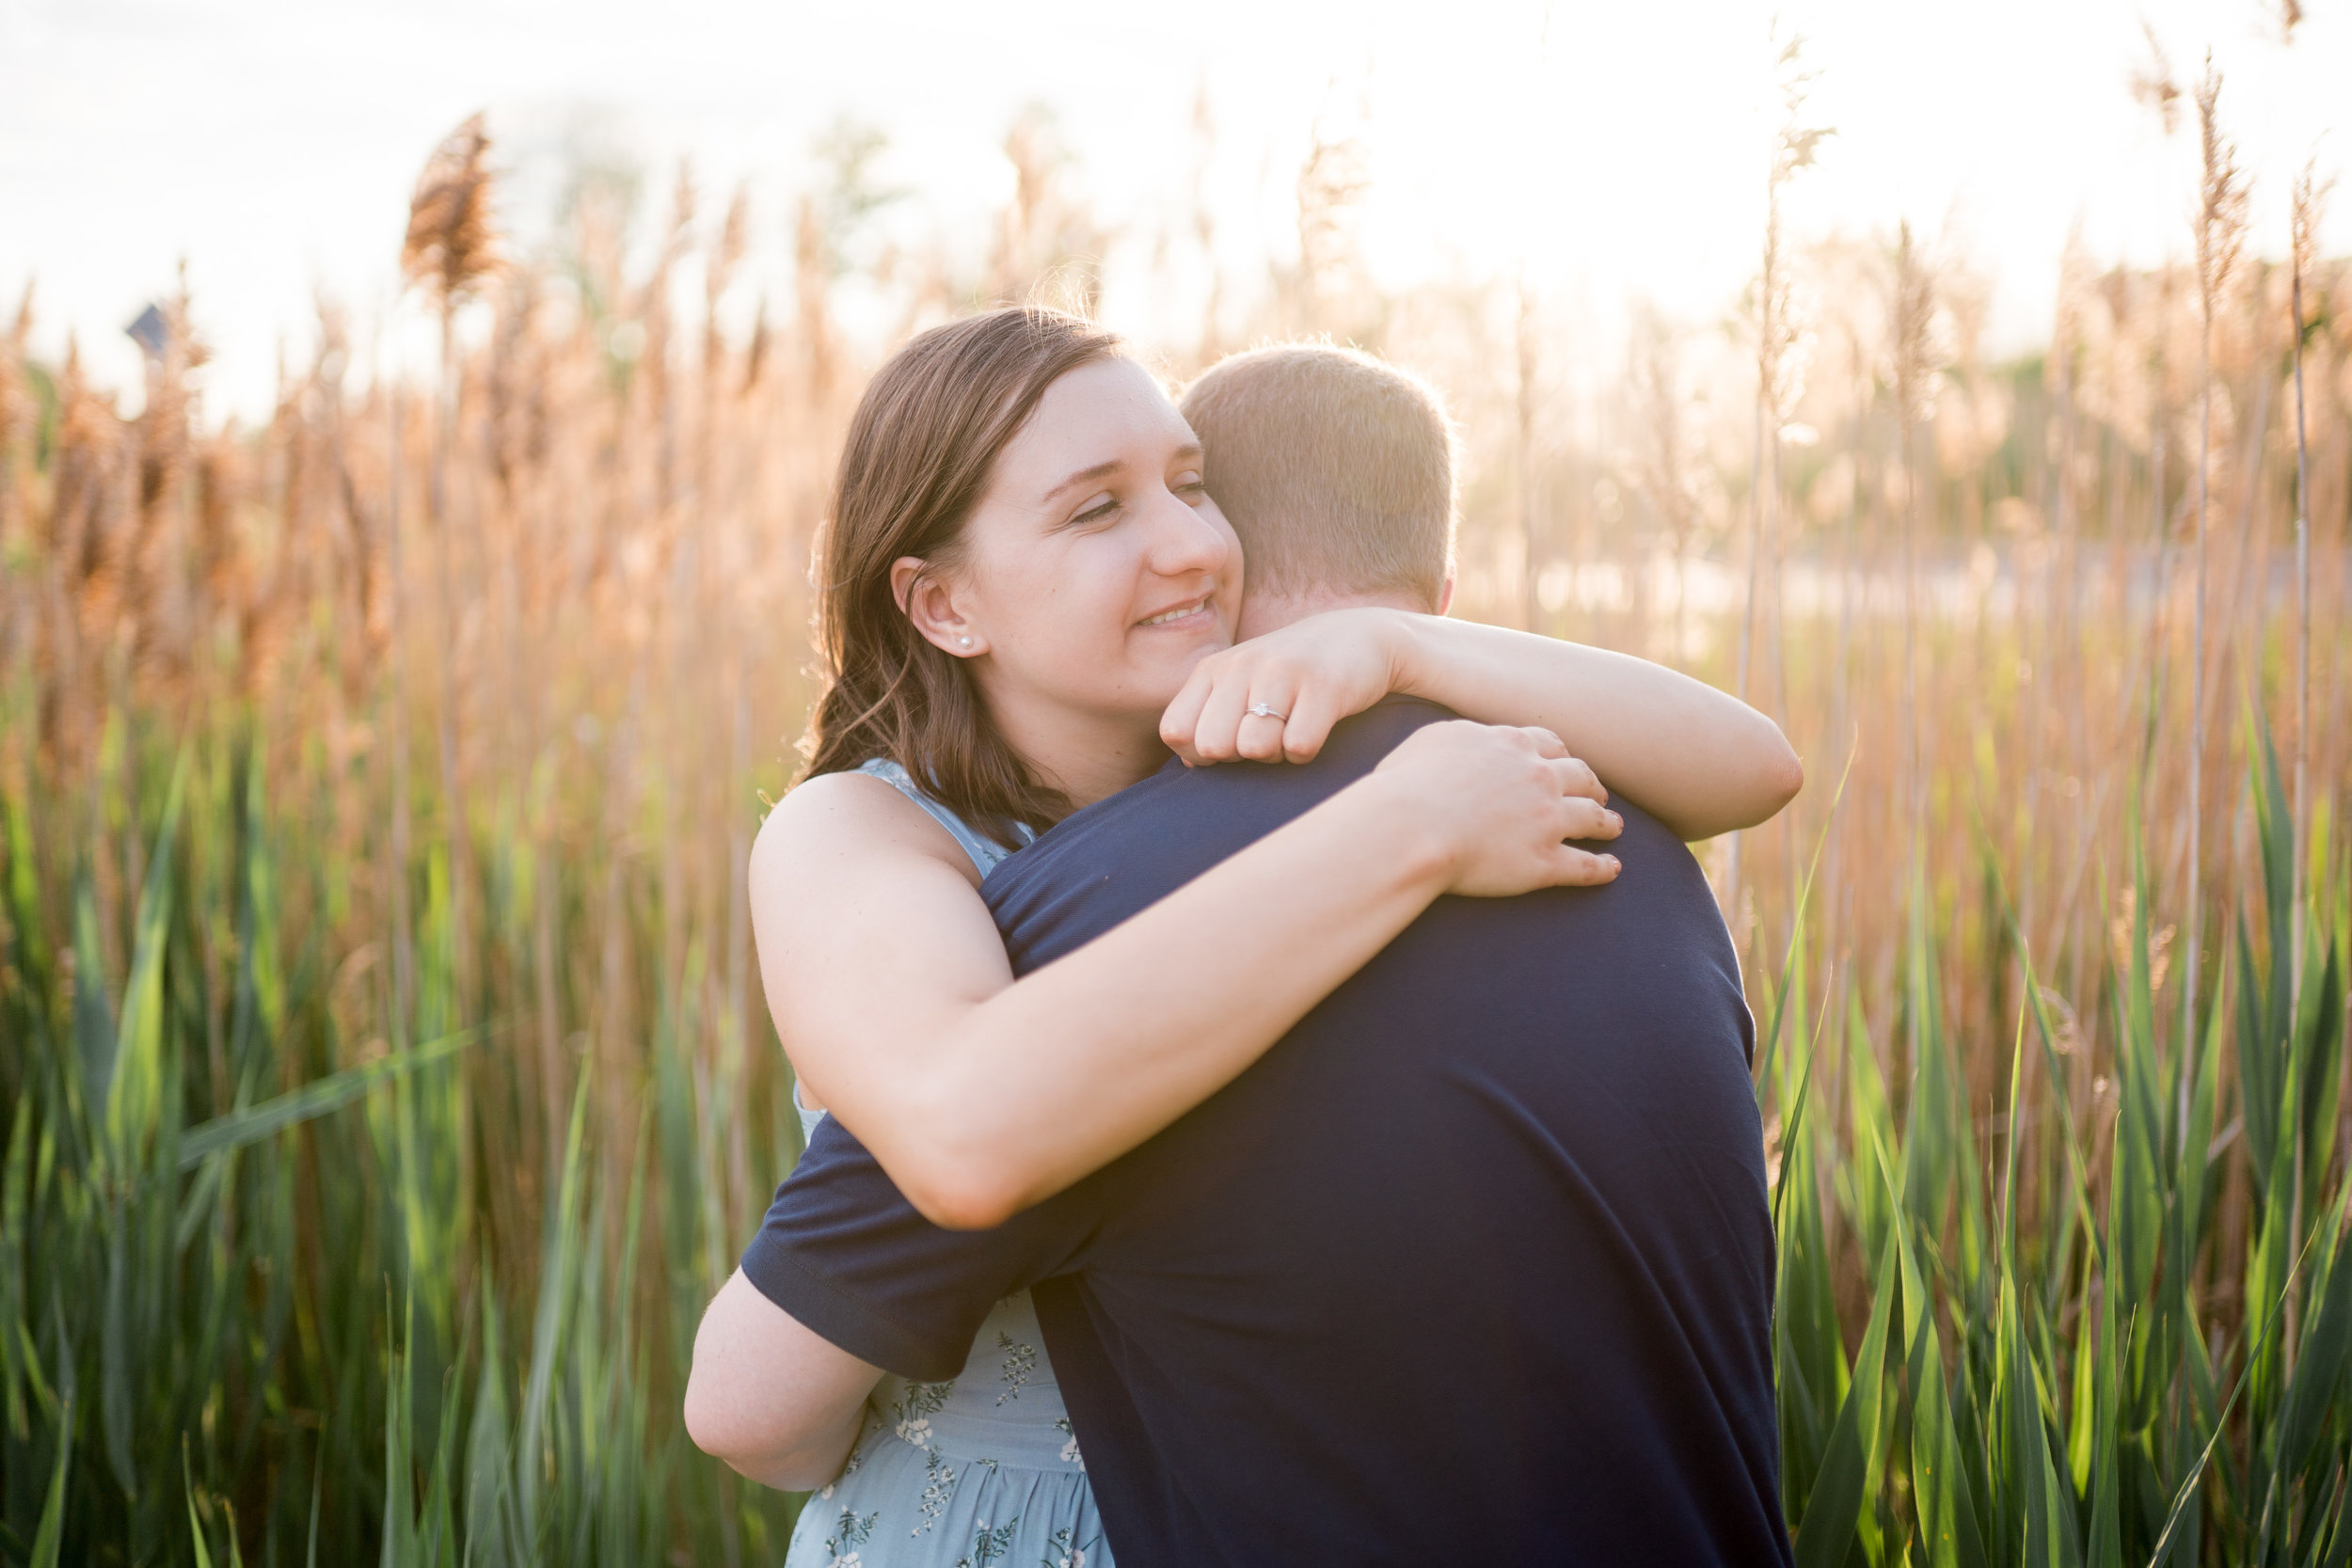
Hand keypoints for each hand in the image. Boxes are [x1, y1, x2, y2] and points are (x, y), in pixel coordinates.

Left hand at [1160, 607, 1406, 765]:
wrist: (1361, 638)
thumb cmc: (1290, 675)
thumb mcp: (1240, 684)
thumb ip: (1208, 718)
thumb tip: (1191, 761)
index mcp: (1213, 669)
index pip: (1175, 730)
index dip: (1198, 753)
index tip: (1229, 743)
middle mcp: (1241, 666)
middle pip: (1212, 746)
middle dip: (1239, 757)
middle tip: (1264, 737)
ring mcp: (1282, 673)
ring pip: (1255, 748)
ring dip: (1275, 755)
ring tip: (1289, 731)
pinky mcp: (1324, 687)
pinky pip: (1299, 748)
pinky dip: (1306, 752)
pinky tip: (1315, 728)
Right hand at [1371, 721, 1620, 895]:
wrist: (1412, 826)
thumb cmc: (1406, 784)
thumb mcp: (1431, 739)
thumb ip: (1459, 737)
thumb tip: (1460, 742)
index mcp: (1512, 745)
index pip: (1550, 745)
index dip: (1561, 756)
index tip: (1564, 764)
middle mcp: (1539, 777)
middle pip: (1580, 776)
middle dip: (1591, 785)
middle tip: (1597, 795)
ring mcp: (1547, 820)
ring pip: (1592, 818)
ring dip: (1607, 822)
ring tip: (1614, 827)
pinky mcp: (1545, 862)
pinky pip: (1585, 866)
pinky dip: (1604, 867)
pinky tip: (1613, 869)